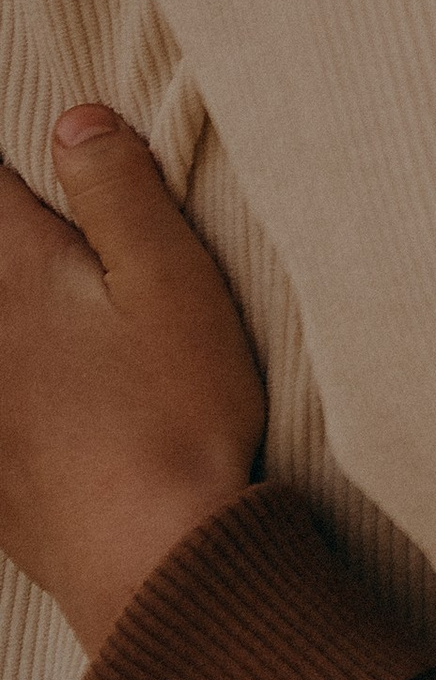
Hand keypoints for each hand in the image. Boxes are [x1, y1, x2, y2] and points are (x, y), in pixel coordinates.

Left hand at [0, 111, 266, 652]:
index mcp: (18, 276)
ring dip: (18, 317)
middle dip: (12, 240)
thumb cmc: (175, 412)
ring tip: (49, 317)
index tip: (36, 147)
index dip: (8, 167)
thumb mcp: (171, 281)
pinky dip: (16, 388)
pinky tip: (41, 396)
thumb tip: (75, 120)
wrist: (151, 559)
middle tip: (37, 233)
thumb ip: (120, 192)